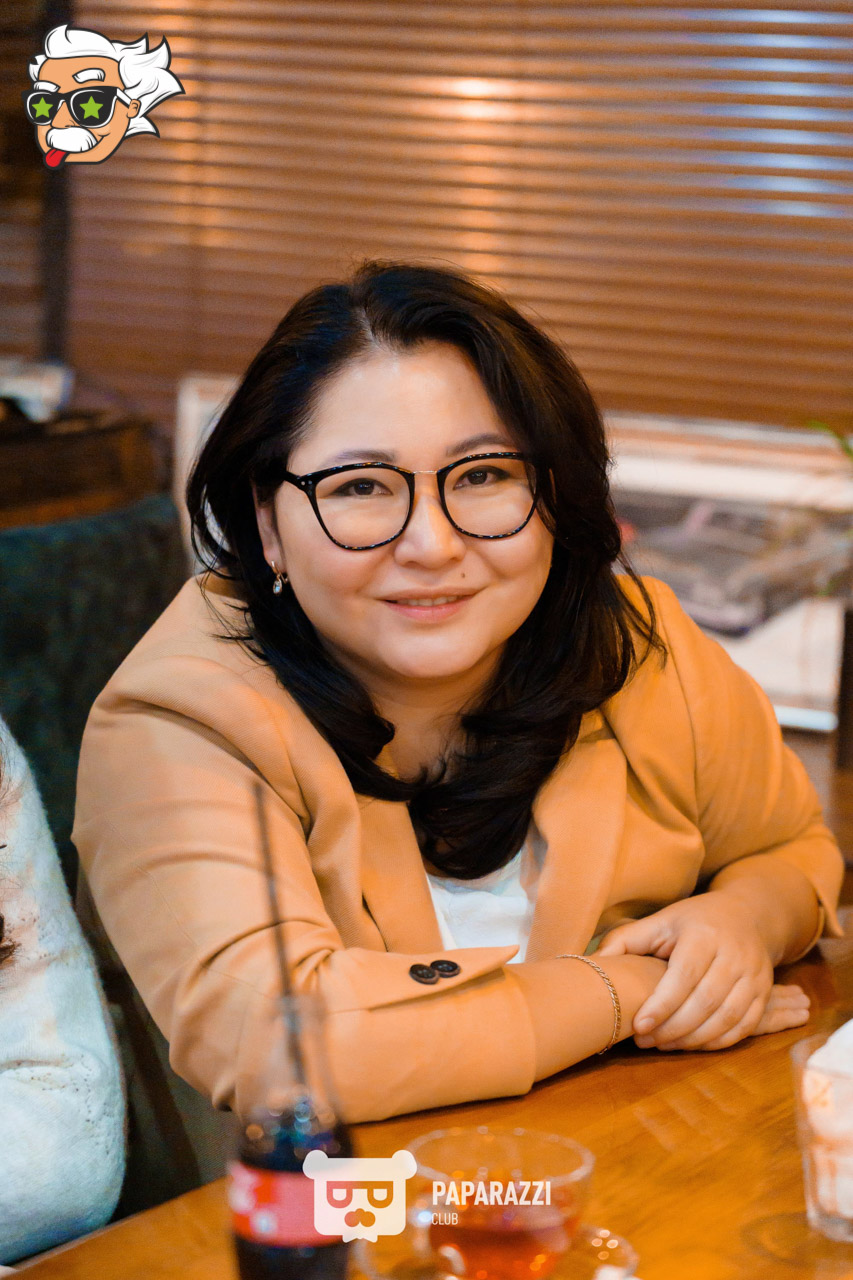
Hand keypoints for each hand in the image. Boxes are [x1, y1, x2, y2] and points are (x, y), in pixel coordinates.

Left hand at [595, 893, 806, 1050]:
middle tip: (645, 1041)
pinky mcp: (764, 992)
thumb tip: (592, 962)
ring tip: (664, 1045)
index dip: (662, 1005)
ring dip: (694, 1039)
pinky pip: (744, 1027)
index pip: (685, 976)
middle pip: (706, 1002)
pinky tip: (692, 1044)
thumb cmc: (693, 921)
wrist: (747, 914)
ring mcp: (754, 975)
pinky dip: (718, 1042)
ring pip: (727, 1019)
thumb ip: (626, 940)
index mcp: (704, 935)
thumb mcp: (660, 921)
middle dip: (674, 1028)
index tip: (639, 1027)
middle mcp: (734, 954)